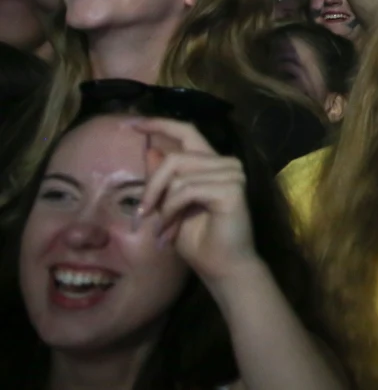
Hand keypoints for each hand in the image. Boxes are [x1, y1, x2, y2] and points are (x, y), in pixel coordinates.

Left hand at [133, 118, 257, 287]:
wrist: (221, 267)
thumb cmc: (197, 239)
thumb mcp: (170, 205)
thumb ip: (164, 179)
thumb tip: (151, 150)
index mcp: (212, 162)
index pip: (187, 131)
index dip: (159, 124)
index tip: (130, 124)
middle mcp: (226, 162)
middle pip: (176, 157)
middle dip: (152, 185)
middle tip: (141, 213)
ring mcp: (232, 174)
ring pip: (179, 174)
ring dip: (162, 204)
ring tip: (161, 228)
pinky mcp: (232, 189)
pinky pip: (188, 190)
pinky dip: (172, 210)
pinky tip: (170, 228)